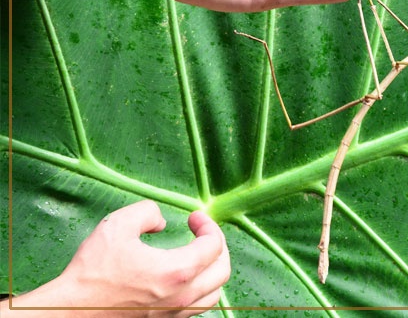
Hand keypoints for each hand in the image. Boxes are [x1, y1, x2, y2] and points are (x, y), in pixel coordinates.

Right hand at [2, 200, 229, 316]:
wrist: (72, 310)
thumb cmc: (93, 270)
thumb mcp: (117, 225)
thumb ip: (147, 212)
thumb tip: (162, 222)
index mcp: (177, 272)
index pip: (213, 246)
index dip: (208, 226)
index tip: (194, 217)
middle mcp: (182, 297)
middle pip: (222, 271)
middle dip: (218, 247)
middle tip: (202, 233)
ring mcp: (174, 313)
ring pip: (213, 294)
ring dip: (213, 271)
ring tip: (200, 255)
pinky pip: (196, 307)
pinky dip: (200, 289)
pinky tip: (184, 278)